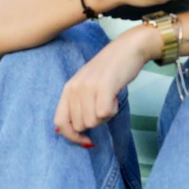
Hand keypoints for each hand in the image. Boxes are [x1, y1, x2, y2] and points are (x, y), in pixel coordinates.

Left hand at [54, 27, 159, 145]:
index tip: (87, 140)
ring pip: (93, 121)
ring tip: (111, 99)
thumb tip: (78, 130)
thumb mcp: (88, 84)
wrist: (128, 48)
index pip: (60, 122)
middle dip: (96, 121)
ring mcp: (88, 87)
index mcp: (68, 89)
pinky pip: (105, 113)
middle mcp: (75, 88)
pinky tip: (116, 97)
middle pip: (80, 125)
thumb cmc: (111, 69)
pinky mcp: (104, 86)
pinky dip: (114, 110)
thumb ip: (79, 103)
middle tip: (105, 105)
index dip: (72, 136)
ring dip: (106, 115)